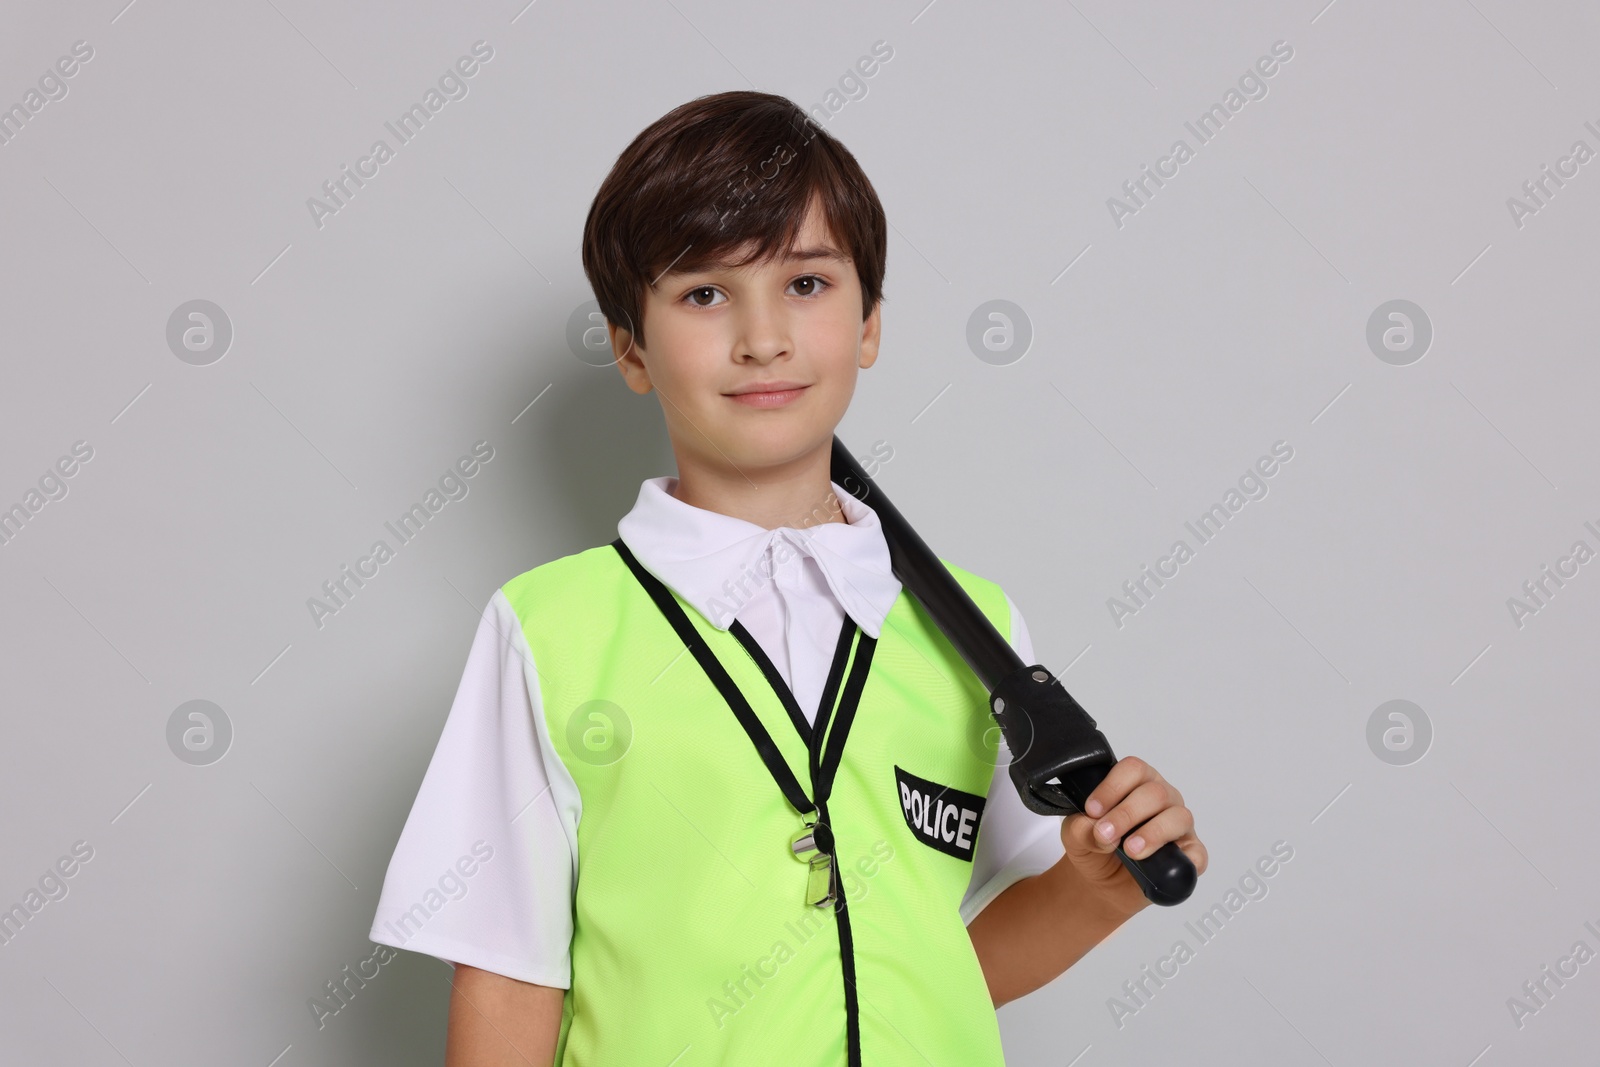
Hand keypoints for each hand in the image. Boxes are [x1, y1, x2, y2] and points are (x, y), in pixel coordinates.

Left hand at [1059, 756, 1206, 917]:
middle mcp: (1161, 798)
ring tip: (1130, 850)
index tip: (1092, 810)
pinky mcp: (1189, 853)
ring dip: (1153, 833)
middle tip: (1106, 834)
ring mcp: (1178, 825)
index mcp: (1135, 783)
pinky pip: (1197, 853)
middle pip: (1155, 793)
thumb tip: (1098, 829)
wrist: (1102, 882)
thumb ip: (1080, 828)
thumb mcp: (1075, 836)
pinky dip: (1186, 859)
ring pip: (1178, 817)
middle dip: (1126, 814)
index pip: (1133, 770)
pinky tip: (1165, 866)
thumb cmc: (1094, 847)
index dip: (1112, 787)